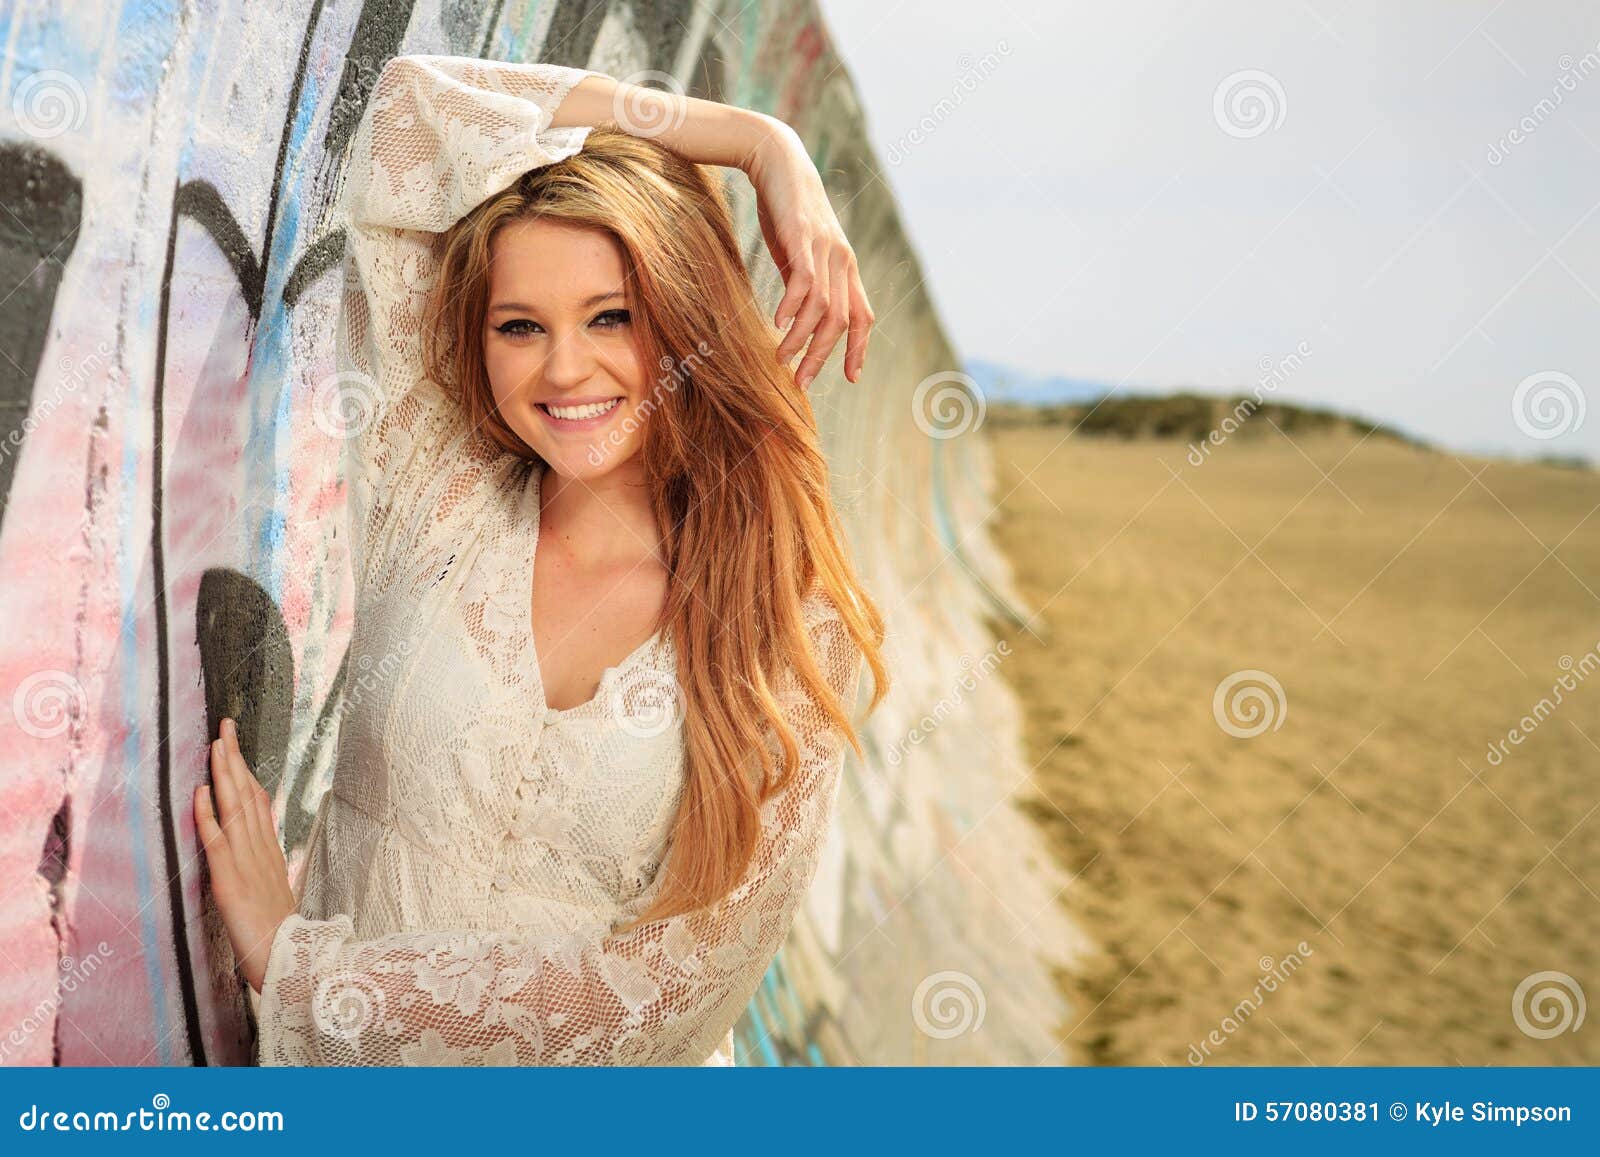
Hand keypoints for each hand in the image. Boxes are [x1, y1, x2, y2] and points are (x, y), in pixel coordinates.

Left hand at [194, 717, 296, 994]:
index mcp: (270, 850)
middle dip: (235, 757)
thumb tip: (264, 850)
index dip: (247, 771)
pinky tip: (202, 791)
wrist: (287, 958)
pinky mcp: (230, 878)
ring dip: (224, 773)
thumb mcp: (276, 891)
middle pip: (248, 793)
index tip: (237, 746)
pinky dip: (209, 814)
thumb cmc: (280, 931)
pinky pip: (217, 840)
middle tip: (226, 725)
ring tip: (217, 743)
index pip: (258, 800)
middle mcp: (260, 848)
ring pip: (235, 807)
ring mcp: (246, 860)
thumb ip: (268, 866)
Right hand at [744, 119, 874, 389]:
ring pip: (822, 309)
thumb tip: (799, 318)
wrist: (779, 162)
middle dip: (822, 357)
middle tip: (801, 382)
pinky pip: (804, 282)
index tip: (849, 378)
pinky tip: (778, 323)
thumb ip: (806, 283)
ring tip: (782, 359)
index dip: (858, 349)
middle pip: (841, 322)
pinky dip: (792, 308)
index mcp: (846, 267)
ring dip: (802, 340)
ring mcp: (825, 249)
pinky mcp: (803, 238)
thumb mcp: (802, 252)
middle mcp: (842, 261)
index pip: (862, 317)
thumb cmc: (787, 211)